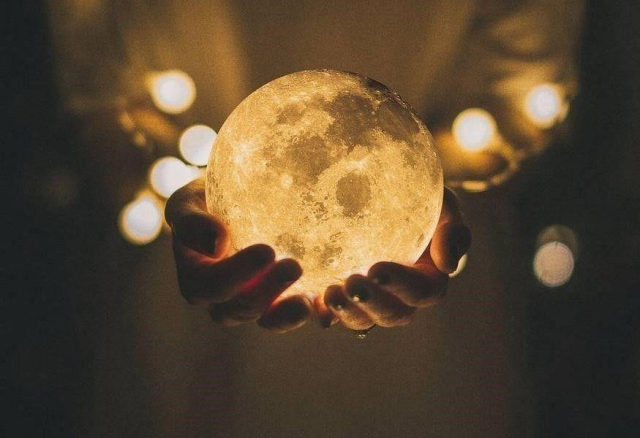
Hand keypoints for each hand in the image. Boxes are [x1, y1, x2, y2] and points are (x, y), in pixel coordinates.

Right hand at [165, 178, 311, 332]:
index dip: (235, 276)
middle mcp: (222, 299)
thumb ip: (191, 221)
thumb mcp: (189, 202)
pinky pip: (296, 314)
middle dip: (266, 293)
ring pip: (268, 320)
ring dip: (288, 314)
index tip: (266, 250)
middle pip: (239, 309)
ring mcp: (254, 303)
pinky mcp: (282, 301)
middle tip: (294, 265)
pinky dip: (314, 315)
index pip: (209, 286)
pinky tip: (329, 309)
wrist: (234, 199)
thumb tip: (215, 243)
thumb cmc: (206, 201)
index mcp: (196, 279)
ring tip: (309, 300)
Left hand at [317, 187, 470, 329]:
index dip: (402, 286)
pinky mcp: (344, 295)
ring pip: (363, 320)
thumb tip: (448, 266)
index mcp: (428, 278)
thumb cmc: (420, 194)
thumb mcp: (444, 203)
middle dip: (372, 304)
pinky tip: (311, 303)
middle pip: (392, 314)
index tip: (377, 269)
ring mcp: (371, 299)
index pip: (422, 292)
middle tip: (350, 284)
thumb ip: (453, 229)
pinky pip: (334, 313)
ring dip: (347, 312)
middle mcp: (401, 295)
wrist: (385, 188)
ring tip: (329, 293)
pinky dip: (324, 313)